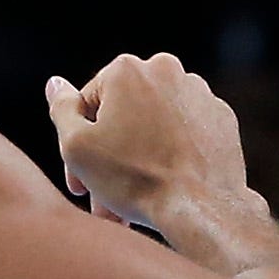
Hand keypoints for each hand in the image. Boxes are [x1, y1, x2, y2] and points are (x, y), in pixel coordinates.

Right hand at [47, 52, 253, 234]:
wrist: (202, 209)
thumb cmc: (135, 178)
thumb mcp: (77, 146)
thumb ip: (61, 109)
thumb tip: (56, 84)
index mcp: (127, 69)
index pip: (88, 104)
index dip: (79, 144)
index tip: (80, 179)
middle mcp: (166, 70)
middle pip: (123, 116)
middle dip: (109, 157)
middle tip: (102, 198)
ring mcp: (199, 94)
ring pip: (154, 127)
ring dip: (138, 159)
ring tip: (131, 202)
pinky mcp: (222, 119)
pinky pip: (184, 134)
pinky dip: (171, 156)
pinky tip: (164, 189)